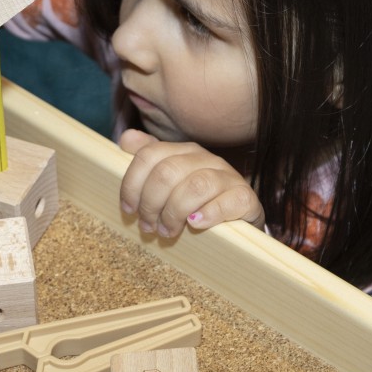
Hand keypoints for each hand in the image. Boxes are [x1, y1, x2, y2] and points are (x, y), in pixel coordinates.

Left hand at [118, 129, 264, 238]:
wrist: (238, 219)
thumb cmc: (197, 202)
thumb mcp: (172, 182)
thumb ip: (148, 158)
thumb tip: (126, 139)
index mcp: (183, 151)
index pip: (149, 155)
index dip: (132, 184)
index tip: (128, 210)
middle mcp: (205, 158)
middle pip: (167, 172)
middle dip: (151, 203)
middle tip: (148, 227)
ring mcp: (228, 176)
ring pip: (195, 186)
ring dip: (174, 213)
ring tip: (167, 232)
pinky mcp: (245, 197)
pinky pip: (227, 201)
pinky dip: (209, 214)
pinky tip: (195, 224)